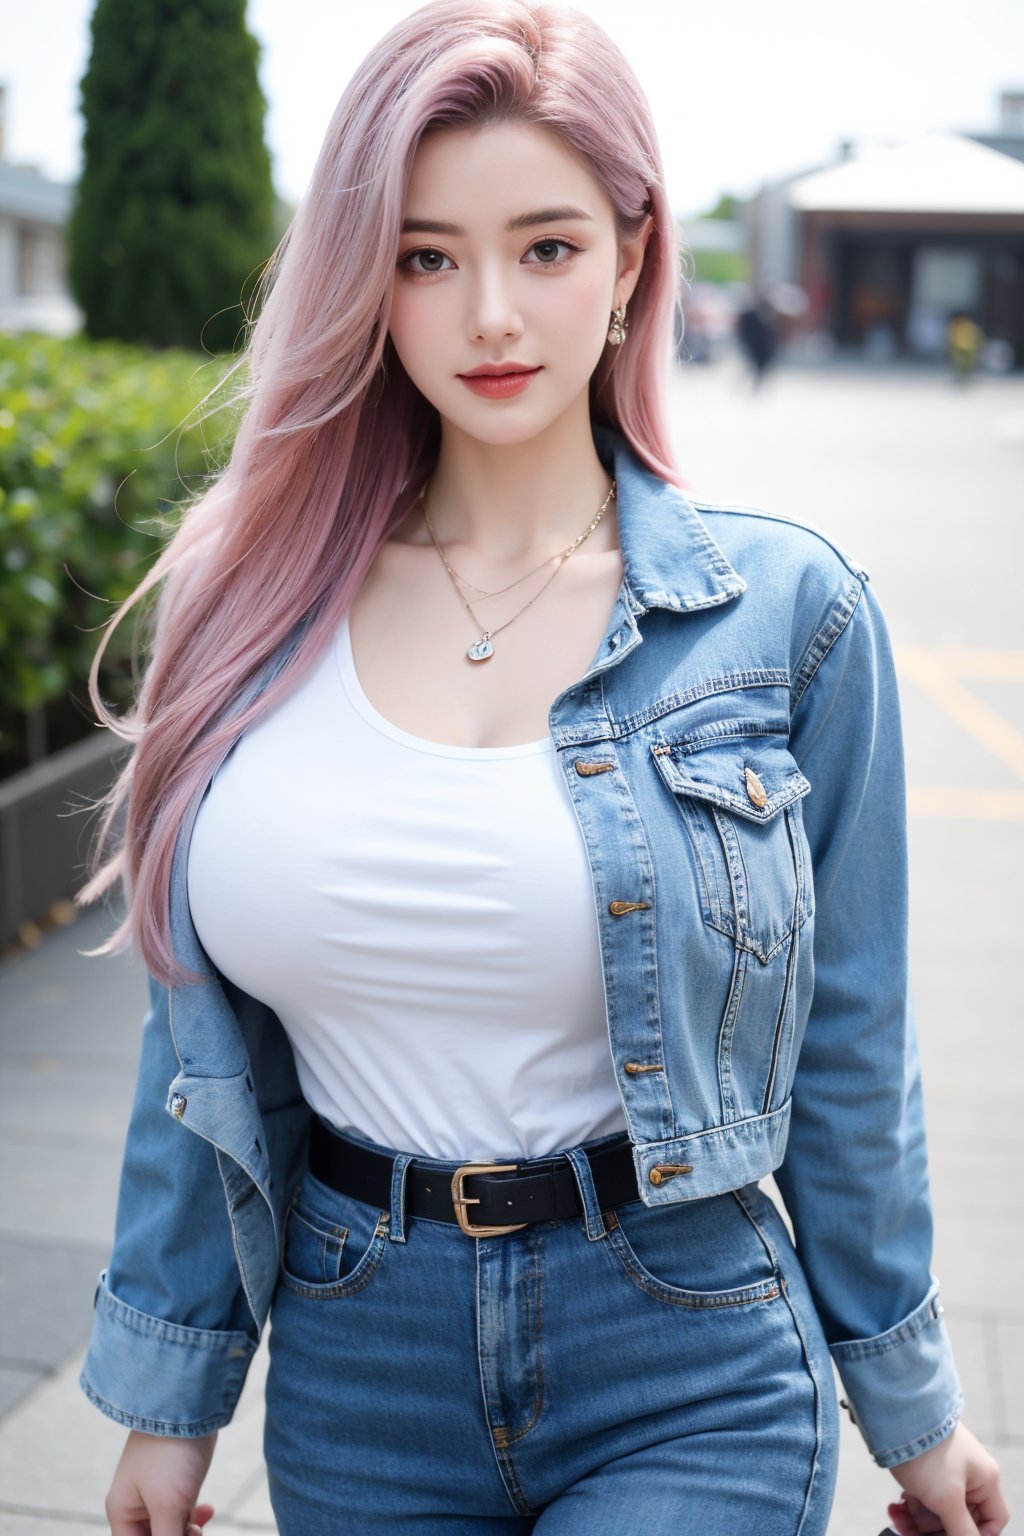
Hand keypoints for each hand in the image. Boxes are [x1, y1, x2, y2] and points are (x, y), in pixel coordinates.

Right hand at [105, 1428, 216, 1534]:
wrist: (189, 1400)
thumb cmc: (170, 1452)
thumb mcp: (168, 1504)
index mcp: (122, 1511)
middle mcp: (135, 1503)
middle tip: (197, 1532)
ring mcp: (156, 1490)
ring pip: (170, 1527)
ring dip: (187, 1531)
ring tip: (201, 1525)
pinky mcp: (176, 1479)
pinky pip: (181, 1510)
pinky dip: (193, 1516)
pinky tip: (208, 1510)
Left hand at [885, 1422, 1007, 1535]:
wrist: (893, 1411)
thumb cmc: (926, 1451)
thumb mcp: (946, 1498)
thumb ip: (962, 1530)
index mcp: (985, 1480)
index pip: (993, 1520)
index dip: (976, 1535)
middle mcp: (968, 1474)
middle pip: (960, 1519)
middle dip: (935, 1530)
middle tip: (913, 1531)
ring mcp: (945, 1469)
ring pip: (937, 1510)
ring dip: (917, 1519)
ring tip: (899, 1515)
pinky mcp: (923, 1465)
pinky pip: (921, 1496)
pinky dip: (908, 1505)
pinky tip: (895, 1508)